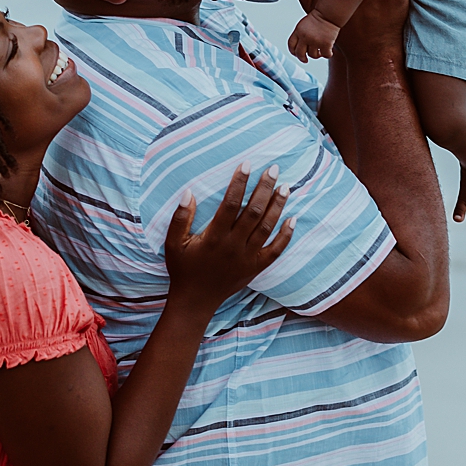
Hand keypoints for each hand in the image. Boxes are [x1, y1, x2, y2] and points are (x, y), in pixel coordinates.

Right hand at [163, 161, 295, 310]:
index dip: (240, 183)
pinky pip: (276, 250)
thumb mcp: (174, 244)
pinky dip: (286, 234)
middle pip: (254, 211)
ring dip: (278, 205)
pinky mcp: (256, 268)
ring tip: (285, 187)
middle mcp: (234, 246)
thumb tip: (189, 192)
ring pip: (268, 227)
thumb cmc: (182, 269)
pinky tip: (292, 219)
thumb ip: (180, 218)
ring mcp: (248, 257)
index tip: (247, 164)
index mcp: (214, 237)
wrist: (195, 300)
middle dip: (264, 188)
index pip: (230, 204)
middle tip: (274, 169)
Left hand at [287, 12, 340, 61]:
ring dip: (316, 55)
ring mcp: (315, 41)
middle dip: (302, 58)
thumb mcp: (304, 24)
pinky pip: (325, 55)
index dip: (293, 51)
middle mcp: (305, 37)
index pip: (291, 45)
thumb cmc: (318, 18)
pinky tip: (329, 52)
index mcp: (298, 31)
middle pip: (299, 53)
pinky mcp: (326, 43)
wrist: (329, 13)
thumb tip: (298, 49)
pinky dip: (327, 54)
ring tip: (320, 52)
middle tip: (305, 60)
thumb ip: (300, 34)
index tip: (296, 54)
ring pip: (312, 55)